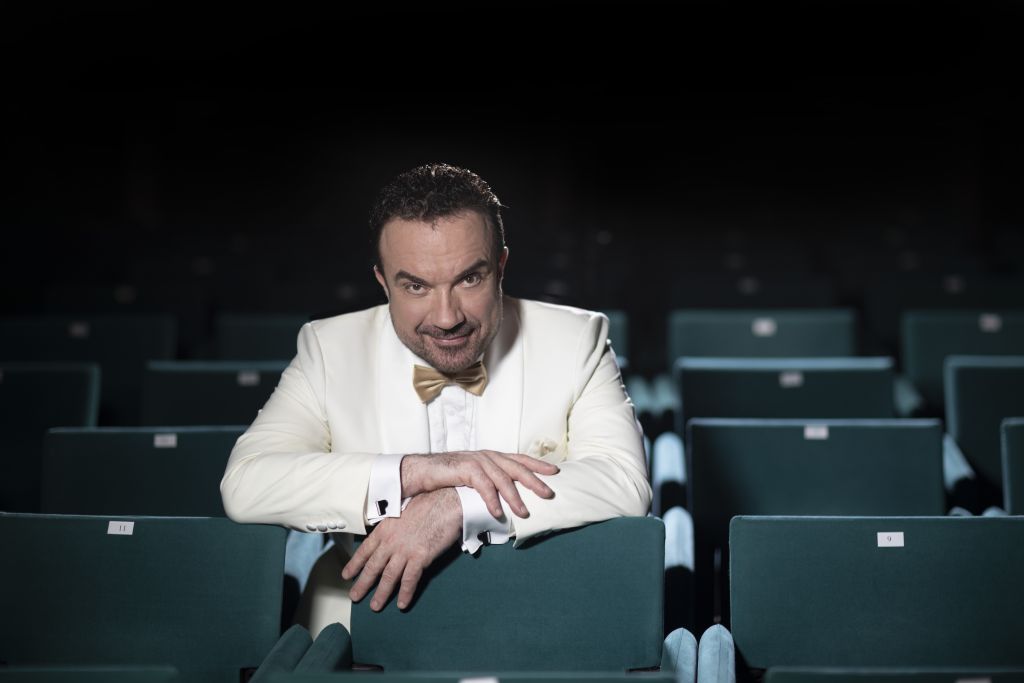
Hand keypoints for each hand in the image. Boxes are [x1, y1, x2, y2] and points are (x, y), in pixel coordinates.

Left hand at [342, 487, 461, 610]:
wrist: (447, 503)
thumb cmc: (428, 502)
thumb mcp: (402, 509)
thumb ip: (393, 523)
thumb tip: (390, 530)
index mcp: (385, 528)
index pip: (365, 550)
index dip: (355, 564)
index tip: (346, 575)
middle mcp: (391, 541)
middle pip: (373, 567)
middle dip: (362, 584)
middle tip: (354, 597)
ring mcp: (405, 550)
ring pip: (389, 576)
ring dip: (381, 593)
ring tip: (375, 606)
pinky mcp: (420, 557)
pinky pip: (410, 579)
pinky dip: (405, 593)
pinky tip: (402, 604)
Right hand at [401, 450, 558, 517]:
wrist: (422, 472)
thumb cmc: (448, 478)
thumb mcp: (473, 478)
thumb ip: (490, 483)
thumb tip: (507, 498)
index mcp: (491, 457)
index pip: (520, 459)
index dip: (538, 464)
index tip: (555, 471)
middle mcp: (487, 456)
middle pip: (516, 467)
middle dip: (534, 481)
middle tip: (549, 494)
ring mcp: (476, 461)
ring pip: (501, 478)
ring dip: (514, 497)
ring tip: (524, 512)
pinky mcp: (464, 469)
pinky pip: (482, 486)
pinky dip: (491, 500)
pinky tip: (497, 513)